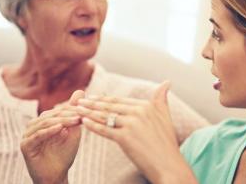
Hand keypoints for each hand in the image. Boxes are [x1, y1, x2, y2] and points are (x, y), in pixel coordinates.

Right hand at [20, 90, 83, 183]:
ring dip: (61, 121)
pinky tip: (60, 128)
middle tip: (82, 114)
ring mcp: (28, 135)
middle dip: (68, 114)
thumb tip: (81, 90)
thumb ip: (74, 112)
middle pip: (52, 115)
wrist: (56, 174)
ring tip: (75, 120)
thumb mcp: (73, 130)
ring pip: (45, 123)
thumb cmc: (64, 153)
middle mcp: (34, 125)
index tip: (86, 109)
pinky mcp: (25, 145)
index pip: (58, 111)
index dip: (72, 110)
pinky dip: (49, 131)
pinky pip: (38, 135)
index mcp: (43, 120)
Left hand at [77, 82, 197, 183]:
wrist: (168, 165)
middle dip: (92, 103)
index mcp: (146, 106)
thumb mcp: (166, 116)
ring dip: (88, 112)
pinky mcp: (125, 138)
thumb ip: (162, 99)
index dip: (104, 98)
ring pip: (105, 116)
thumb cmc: (166, 143)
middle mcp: (139, 112)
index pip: (120, 100)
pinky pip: (105, 130)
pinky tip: (83, 122)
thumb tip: (167, 81)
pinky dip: (92, 125)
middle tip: (78, 101)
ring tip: (76, 110)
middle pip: (110, 106)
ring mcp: (131, 124)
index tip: (92, 97)